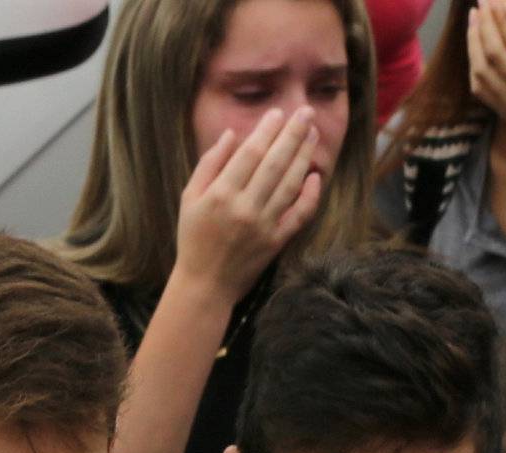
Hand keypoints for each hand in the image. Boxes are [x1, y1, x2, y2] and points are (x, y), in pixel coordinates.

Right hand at [174, 107, 325, 306]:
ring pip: (290, 184)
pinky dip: (310, 196)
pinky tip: (315, 177)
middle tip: (306, 112)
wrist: (205, 286)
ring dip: (304, 157)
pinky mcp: (275, 243)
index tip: (278, 113)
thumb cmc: (194, 239)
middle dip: (292, 135)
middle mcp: (244, 208)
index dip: (267, 131)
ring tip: (313, 135)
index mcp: (221, 194)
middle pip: (275, 163)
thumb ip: (209, 164)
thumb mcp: (190, 198)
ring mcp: (263, 226)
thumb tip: (232, 134)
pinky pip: (298, 216)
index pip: (250, 154)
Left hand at [467, 7, 505, 162]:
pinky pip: (482, 90)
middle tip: (479, 4)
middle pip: (493, 54)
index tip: (492, 2)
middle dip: (483, 26)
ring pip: (482, 71)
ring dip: (474, 45)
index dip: (500, 20)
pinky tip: (475, 54)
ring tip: (473, 22)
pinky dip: (474, 69)